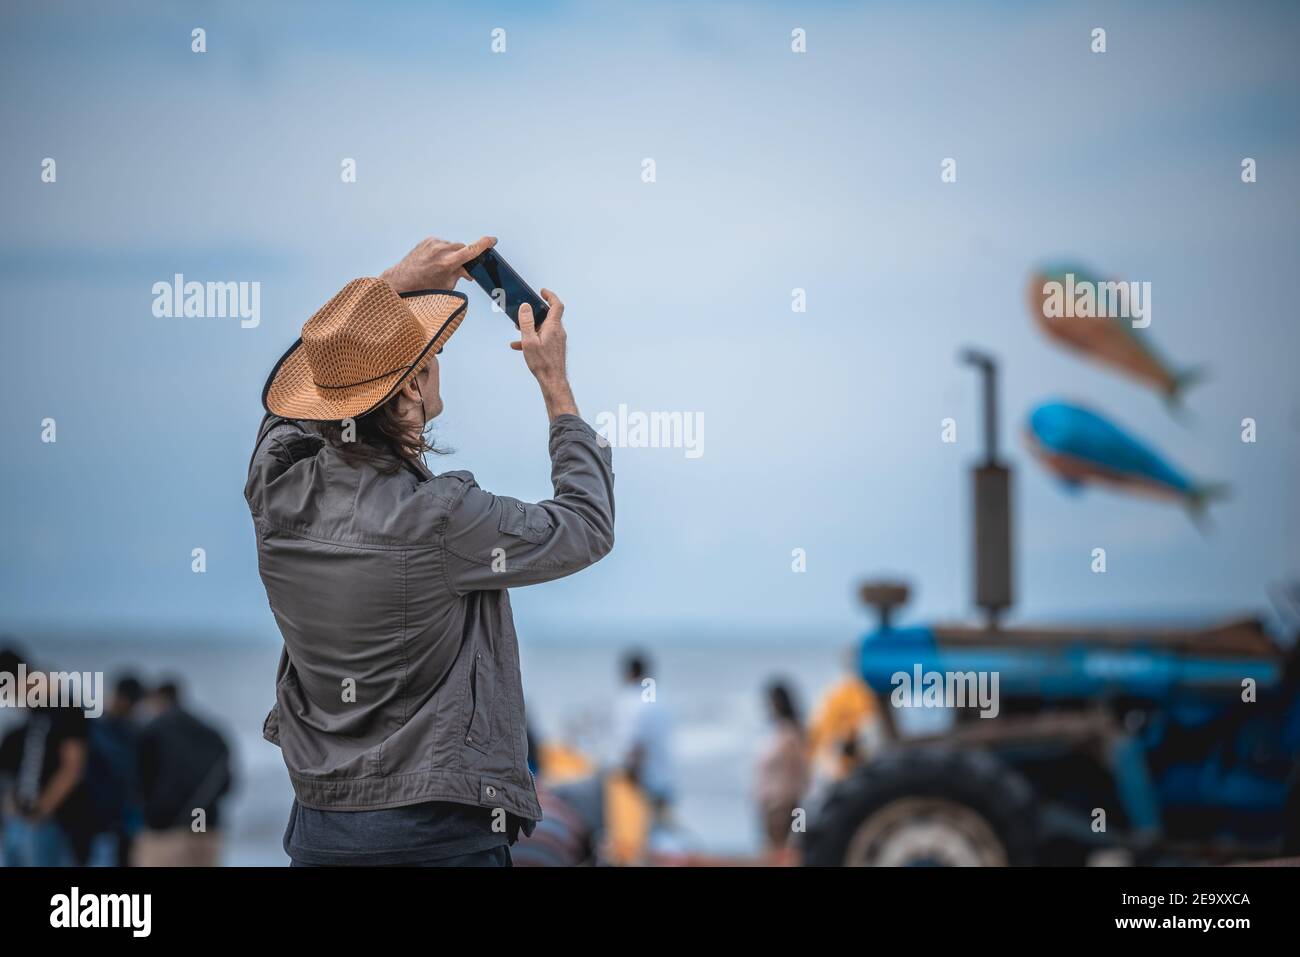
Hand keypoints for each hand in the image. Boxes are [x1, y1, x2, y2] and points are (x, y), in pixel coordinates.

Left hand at [381, 235, 495, 292]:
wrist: (402, 280)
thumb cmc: (424, 287)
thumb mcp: (447, 285)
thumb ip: (460, 274)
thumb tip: (469, 271)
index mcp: (448, 263)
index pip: (471, 250)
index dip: (484, 244)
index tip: (492, 240)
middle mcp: (441, 250)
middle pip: (462, 248)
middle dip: (463, 257)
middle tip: (461, 268)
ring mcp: (433, 243)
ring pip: (453, 246)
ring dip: (452, 254)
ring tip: (442, 266)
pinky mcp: (428, 240)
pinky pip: (442, 244)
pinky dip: (443, 251)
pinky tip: (436, 261)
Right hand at [510, 290, 577, 418]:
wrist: (552, 380)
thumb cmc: (542, 363)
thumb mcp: (529, 340)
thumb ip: (526, 322)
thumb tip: (526, 306)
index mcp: (553, 326)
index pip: (556, 305)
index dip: (550, 296)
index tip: (542, 292)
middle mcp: (558, 331)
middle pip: (548, 316)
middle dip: (535, 313)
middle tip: (524, 314)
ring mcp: (557, 340)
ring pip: (544, 328)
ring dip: (531, 327)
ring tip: (519, 331)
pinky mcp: (555, 348)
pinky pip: (543, 338)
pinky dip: (532, 338)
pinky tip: (519, 346)